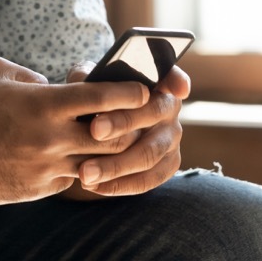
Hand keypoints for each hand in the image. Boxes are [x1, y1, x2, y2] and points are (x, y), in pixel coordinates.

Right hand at [0, 57, 149, 204]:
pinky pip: (73, 178)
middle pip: (112, 136)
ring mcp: (46, 167)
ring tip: (122, 139)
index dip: (130, 93)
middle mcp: (50, 137)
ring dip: (112, 152)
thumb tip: (56, 85)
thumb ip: (34, 76)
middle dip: (135, 126)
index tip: (146, 90)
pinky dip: (83, 167)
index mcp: (43, 104)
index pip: (101, 98)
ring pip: (98, 163)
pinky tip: (84, 157)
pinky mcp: (39, 189)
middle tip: (147, 118)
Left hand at [65, 61, 190, 197]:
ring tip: (85, 172)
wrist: (99, 128)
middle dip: (122, 122)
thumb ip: (87, 78)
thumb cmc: (95, 98)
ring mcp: (172, 138)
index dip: (177, 80)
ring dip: (115, 165)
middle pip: (153, 113)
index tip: (177, 88)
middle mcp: (170, 108)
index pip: (171, 75)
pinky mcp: (168, 165)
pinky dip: (120, 185)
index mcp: (156, 81)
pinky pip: (147, 180)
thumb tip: (84, 79)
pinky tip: (95, 186)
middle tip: (94, 130)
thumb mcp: (90, 82)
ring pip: (148, 154)